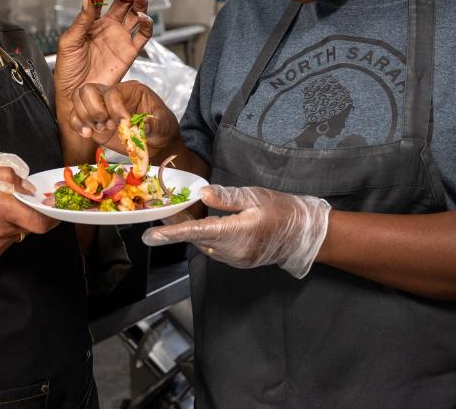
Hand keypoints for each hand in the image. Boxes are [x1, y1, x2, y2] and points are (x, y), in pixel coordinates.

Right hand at [0, 165, 58, 262]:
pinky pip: (6, 241)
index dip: (50, 214)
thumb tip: (25, 184)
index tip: (52, 206)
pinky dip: (1, 231)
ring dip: (13, 222)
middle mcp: (1, 229)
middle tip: (17, 202)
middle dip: (28, 212)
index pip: (39, 218)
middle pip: (30, 223)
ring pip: (18, 232)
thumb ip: (3, 175)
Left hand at [54, 0, 151, 101]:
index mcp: (93, 22)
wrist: (75, 94)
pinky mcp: (130, 52)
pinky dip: (147, 25)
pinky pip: (143, 36)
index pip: (104, 0)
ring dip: (140, 4)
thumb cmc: (67, 70)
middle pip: (125, 3)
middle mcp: (109, 28)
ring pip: (136, 15)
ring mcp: (121, 39)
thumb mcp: (69, 41)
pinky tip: (143, 17)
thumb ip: (81, 19)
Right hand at [68, 80, 178, 156]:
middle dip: (95, 110)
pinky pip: (75, 117)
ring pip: (78, 100)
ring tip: (100, 130)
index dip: (115, 108)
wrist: (157, 142)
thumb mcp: (164, 124)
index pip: (113, 92)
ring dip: (85, 117)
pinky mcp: (94, 122)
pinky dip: (77, 125)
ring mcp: (101, 108)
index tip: (124, 124)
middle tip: (108, 126)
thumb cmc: (161, 127)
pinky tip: (88, 134)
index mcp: (131, 90)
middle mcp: (113, 96)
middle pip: (89, 90)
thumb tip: (143, 126)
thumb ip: (155, 124)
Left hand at [142, 185, 331, 277]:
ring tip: (177, 211)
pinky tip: (201, 221)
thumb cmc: (283, 211)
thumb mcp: (256, 196)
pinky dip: (204, 236)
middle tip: (161, 209)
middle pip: (196, 238)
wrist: (305, 235)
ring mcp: (235, 259)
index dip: (171, 234)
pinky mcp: (238, 260)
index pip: (197, 233)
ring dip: (190, 230)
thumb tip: (201, 194)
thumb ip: (227, 198)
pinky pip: (214, 248)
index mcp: (237, 233)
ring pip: (204, 243)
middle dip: (176, 226)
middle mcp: (233, 251)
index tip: (150, 236)